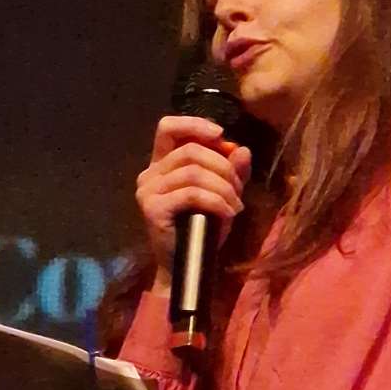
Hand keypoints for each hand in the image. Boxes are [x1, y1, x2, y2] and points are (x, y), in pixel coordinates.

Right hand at [136, 115, 252, 279]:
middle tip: (238, 189)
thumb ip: (232, 171)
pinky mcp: (152, 208)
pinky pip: (191, 194)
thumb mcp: (222, 193)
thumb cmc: (202, 227)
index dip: (194, 124)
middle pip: (190, 150)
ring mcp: (147, 191)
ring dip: (223, 187)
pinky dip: (216, 201)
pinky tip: (228, 213)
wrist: (187, 265)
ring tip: (235, 204)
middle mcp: (149, 173)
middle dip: (223, 167)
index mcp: (162, 163)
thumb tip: (242, 150)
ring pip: (193, 172)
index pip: (167, 127)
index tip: (221, 135)